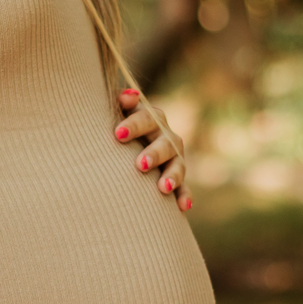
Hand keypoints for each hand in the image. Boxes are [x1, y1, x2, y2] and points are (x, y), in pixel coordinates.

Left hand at [114, 89, 192, 211]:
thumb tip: (127, 96)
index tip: (118, 134)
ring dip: (172, 176)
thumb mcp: (118, 112)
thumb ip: (121, 103)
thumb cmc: (118, 127)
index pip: (146, 118)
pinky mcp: (177, 178)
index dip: (133, 125)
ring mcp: (174, 158)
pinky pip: (184, 187)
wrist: (129, 144)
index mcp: (152, 118)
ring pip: (178, 165)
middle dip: (154, 154)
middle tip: (140, 165)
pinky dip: (184, 196)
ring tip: (162, 188)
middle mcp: (167, 136)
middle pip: (165, 143)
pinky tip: (183, 207)